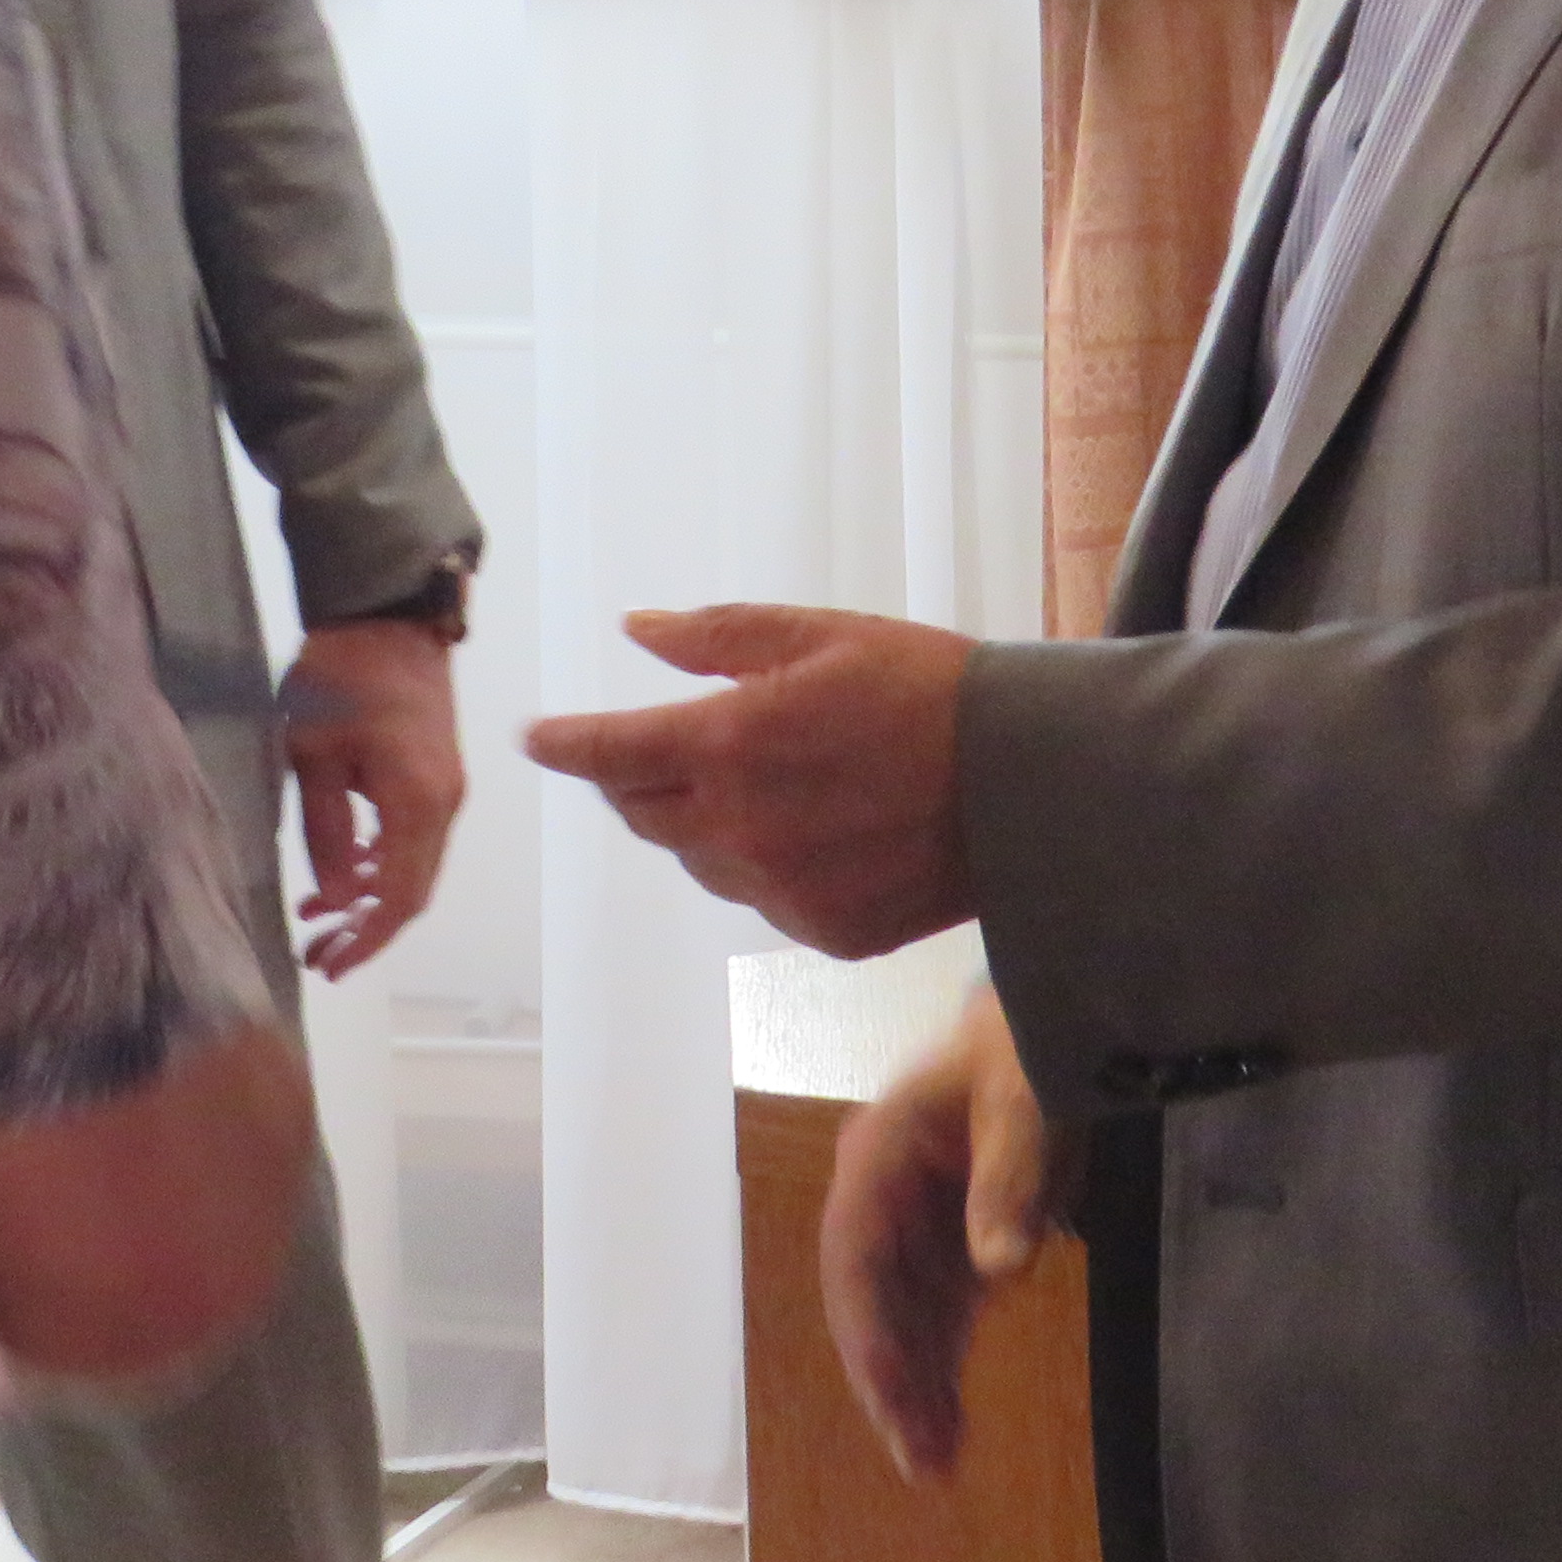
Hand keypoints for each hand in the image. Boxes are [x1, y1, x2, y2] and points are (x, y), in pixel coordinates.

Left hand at [284, 617, 465, 980]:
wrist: (388, 612)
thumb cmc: (341, 676)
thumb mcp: (313, 754)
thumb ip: (325, 832)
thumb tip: (335, 897)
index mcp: (418, 802)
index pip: (399, 898)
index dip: (365, 940)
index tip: (327, 964)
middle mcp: (445, 804)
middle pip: (412, 891)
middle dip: (364, 928)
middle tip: (314, 950)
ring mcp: (447, 789)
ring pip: (414, 867)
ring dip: (369, 897)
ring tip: (314, 913)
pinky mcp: (437, 774)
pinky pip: (414, 838)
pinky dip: (380, 863)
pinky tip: (342, 870)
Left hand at [522, 605, 979, 956]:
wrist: (1028, 784)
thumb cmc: (926, 688)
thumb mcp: (821, 635)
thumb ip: (717, 636)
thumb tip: (637, 630)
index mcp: (731, 746)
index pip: (611, 754)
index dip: (564, 745)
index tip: (534, 736)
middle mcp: (741, 830)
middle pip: (643, 814)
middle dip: (633, 779)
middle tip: (651, 750)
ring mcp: (781, 890)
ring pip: (697, 859)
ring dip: (696, 822)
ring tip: (751, 782)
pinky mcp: (823, 931)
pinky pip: (759, 896)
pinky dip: (760, 863)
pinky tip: (809, 829)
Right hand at [820, 993, 1061, 1480]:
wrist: (1047, 1032)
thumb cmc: (1026, 1053)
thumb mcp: (1025, 1098)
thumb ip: (1011, 1178)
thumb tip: (1001, 1270)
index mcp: (876, 1154)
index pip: (854, 1252)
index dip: (867, 1326)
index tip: (889, 1392)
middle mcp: (879, 1200)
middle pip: (869, 1302)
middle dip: (889, 1381)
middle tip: (920, 1460)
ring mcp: (913, 1230)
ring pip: (899, 1323)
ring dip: (914, 1391)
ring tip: (937, 1467)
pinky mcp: (950, 1250)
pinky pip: (937, 1320)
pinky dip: (944, 1371)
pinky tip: (953, 1429)